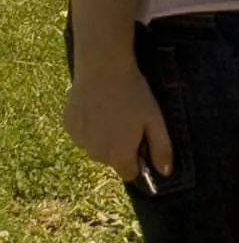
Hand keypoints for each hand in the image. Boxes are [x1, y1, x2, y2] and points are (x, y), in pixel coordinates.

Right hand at [63, 63, 171, 183]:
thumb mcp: (155, 120)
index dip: (138, 159)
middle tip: (128, 119)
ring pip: (96, 146)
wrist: (102, 69)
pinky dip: (89, 125)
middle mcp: (96, 155)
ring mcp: (79, 141)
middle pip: (112, 159)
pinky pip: (82, 133)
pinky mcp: (68, 126)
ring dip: (103, 136)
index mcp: (118, 157)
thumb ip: (161, 148)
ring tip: (111, 110)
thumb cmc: (133, 94)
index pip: (130, 173)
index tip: (141, 139)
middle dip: (120, 146)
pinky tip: (96, 105)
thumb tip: (166, 172)